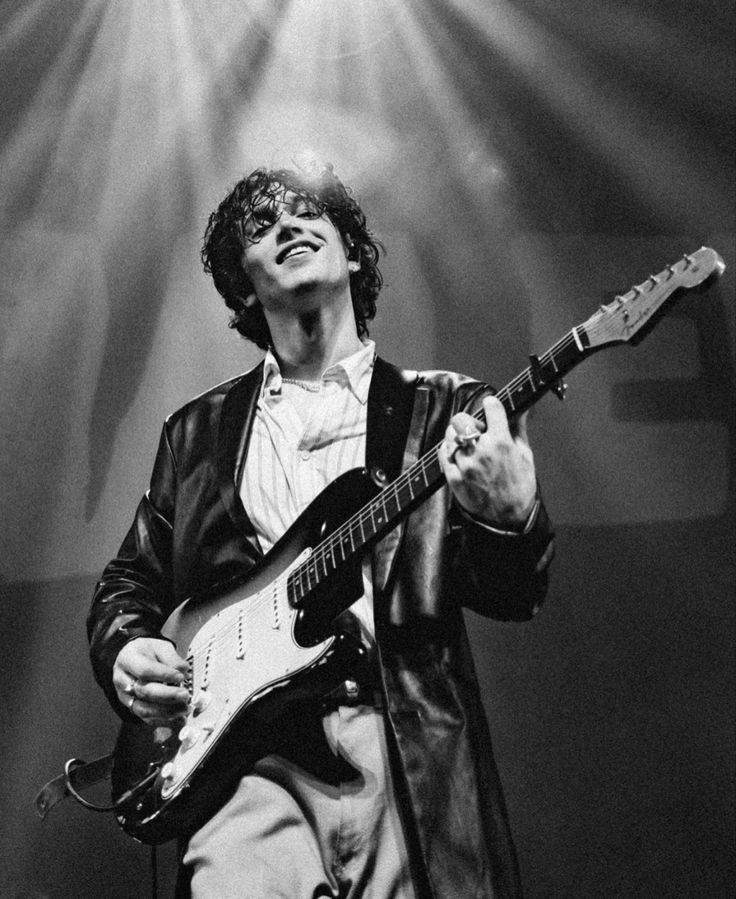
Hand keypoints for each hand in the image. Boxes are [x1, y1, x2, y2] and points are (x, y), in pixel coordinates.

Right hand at [113, 637, 189, 726]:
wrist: (132, 658)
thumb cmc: (147, 652)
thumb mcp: (159, 646)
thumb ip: (171, 658)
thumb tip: (184, 671)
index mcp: (128, 660)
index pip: (144, 670)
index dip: (164, 675)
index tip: (181, 677)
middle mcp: (122, 680)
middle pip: (143, 692)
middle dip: (167, 696)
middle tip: (185, 695)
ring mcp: (125, 697)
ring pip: (144, 709)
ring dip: (167, 712)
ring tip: (185, 709)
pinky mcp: (132, 708)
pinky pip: (147, 719)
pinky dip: (164, 721)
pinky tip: (179, 719)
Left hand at [440, 395, 536, 527]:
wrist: (508, 520)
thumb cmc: (520, 489)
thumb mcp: (526, 456)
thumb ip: (519, 430)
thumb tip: (521, 410)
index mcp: (501, 442)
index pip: (491, 407)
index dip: (491, 404)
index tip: (491, 406)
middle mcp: (481, 450)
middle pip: (461, 419)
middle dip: (468, 420)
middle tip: (475, 429)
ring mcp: (465, 464)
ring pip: (450, 436)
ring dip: (457, 436)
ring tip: (467, 444)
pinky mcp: (453, 477)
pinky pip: (443, 454)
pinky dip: (448, 450)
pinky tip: (457, 454)